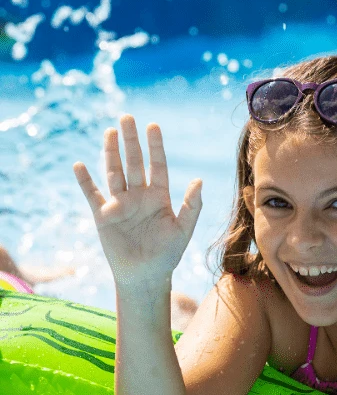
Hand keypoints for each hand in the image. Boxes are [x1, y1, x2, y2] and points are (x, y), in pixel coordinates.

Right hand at [73, 115, 201, 291]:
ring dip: (111, 152)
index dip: (155, 147)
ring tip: (110, 131)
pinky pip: (92, 195)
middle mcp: (139, 196)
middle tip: (127, 117)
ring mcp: (120, 204)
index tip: (153, 126)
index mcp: (159, 197)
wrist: (145, 276)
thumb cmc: (167, 255)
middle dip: (131, 141)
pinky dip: (85, 181)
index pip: (157, 166)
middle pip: (133, 163)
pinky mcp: (103, 216)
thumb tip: (199, 180)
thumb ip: (192, 206)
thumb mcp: (183, 230)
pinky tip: (79, 165)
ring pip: (114, 172)